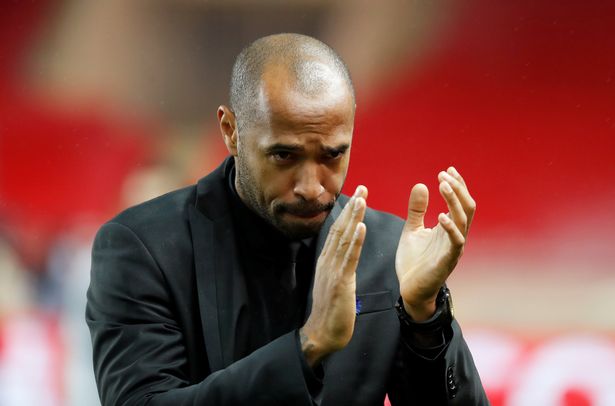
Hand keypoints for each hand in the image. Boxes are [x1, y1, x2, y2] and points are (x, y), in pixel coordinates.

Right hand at [301, 185, 367, 366]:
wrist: (322, 333)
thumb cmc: (331, 310)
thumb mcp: (334, 282)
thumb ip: (339, 265)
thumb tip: (345, 253)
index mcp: (327, 260)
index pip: (338, 231)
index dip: (347, 212)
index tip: (357, 195)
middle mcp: (328, 261)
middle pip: (340, 229)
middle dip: (352, 207)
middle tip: (362, 187)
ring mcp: (333, 270)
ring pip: (345, 239)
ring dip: (354, 217)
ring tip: (362, 198)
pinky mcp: (340, 282)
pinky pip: (349, 258)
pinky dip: (355, 241)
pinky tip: (361, 226)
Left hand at [395, 167, 475, 320]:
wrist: (410, 291)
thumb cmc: (413, 263)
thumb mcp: (412, 230)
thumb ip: (417, 210)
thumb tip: (421, 185)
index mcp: (449, 229)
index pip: (460, 203)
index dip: (457, 186)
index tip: (447, 170)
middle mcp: (455, 237)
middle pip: (466, 208)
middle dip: (457, 189)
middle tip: (444, 175)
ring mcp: (453, 249)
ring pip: (462, 221)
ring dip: (453, 201)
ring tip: (442, 185)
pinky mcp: (446, 261)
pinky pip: (455, 242)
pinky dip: (450, 228)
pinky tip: (440, 216)